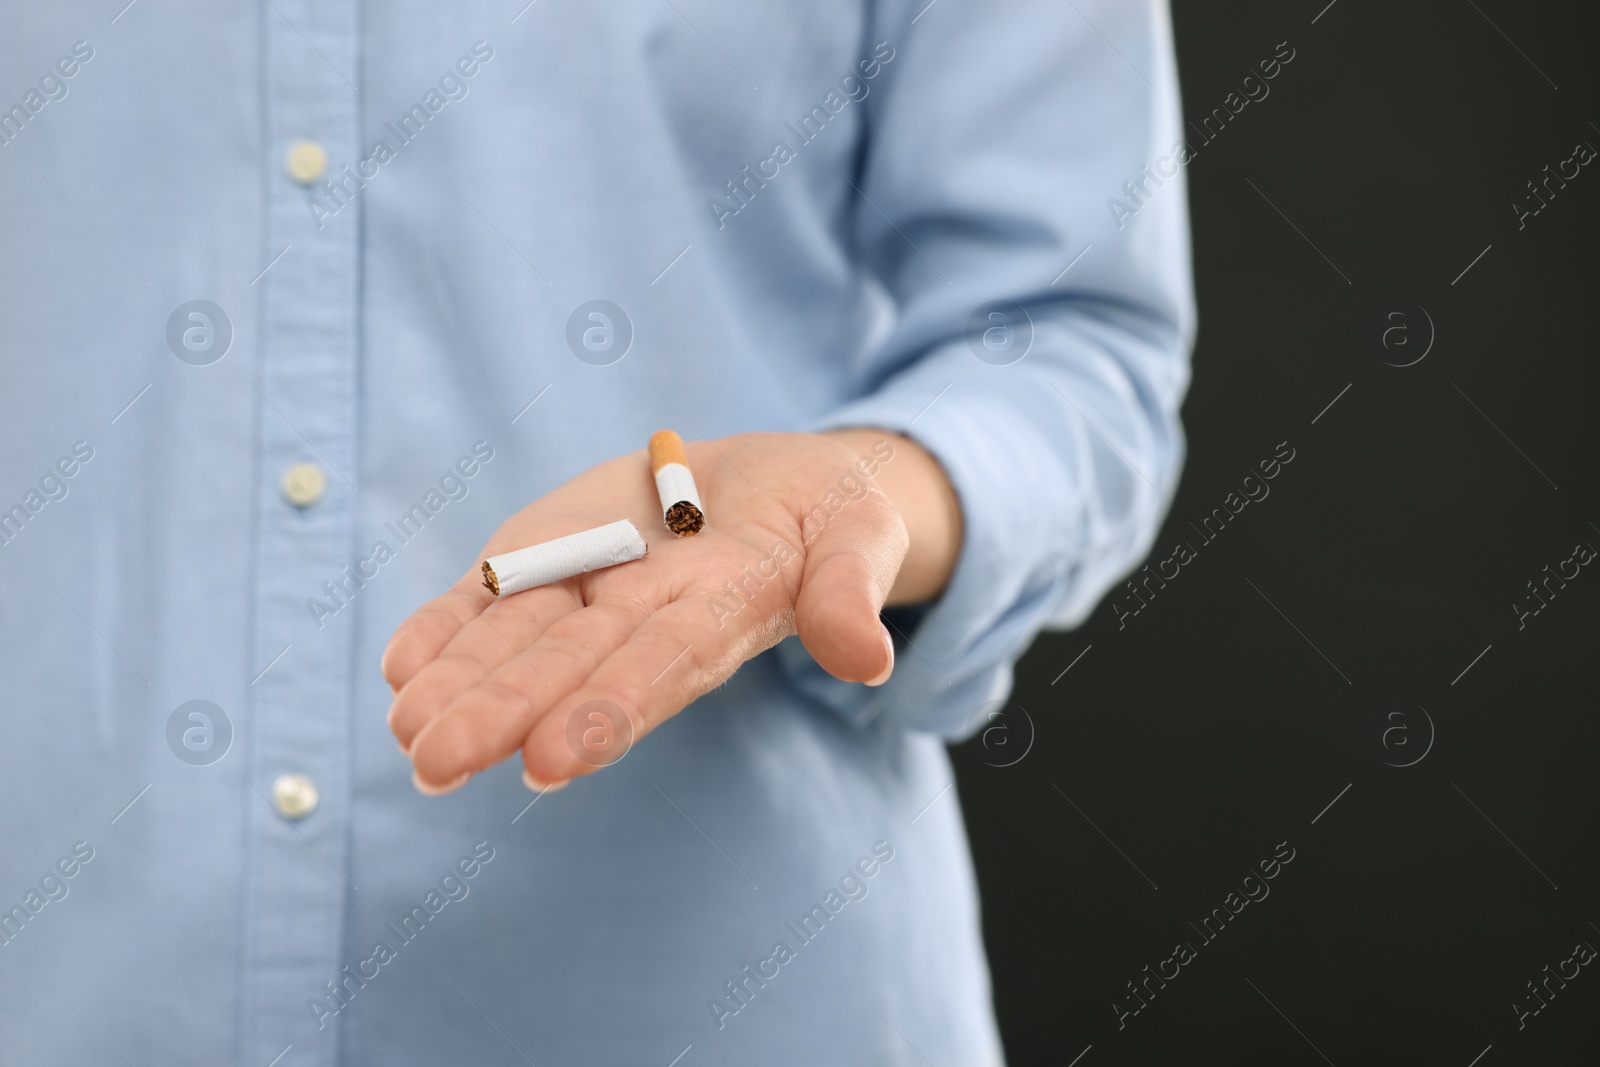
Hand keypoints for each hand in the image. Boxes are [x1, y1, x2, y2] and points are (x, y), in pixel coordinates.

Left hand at [383, 429, 961, 793]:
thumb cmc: (827, 514)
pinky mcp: (551, 555)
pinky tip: (403, 665)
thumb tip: (870, 659)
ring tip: (407, 730)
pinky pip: (490, 595)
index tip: (550, 762)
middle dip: (502, 714)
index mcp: (718, 619)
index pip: (658, 669)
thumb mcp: (859, 534)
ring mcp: (588, 591)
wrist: (771, 482)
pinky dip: (446, 627)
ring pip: (515, 641)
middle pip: (567, 669)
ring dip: (459, 685)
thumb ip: (851, 590)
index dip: (607, 711)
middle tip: (436, 763)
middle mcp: (640, 620)